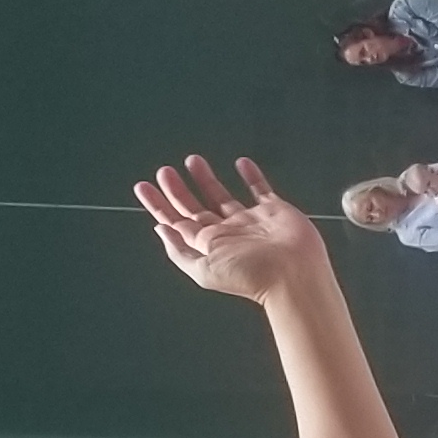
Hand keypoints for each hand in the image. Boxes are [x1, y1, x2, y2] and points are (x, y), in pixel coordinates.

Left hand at [137, 156, 328, 302]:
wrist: (293, 275)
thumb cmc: (251, 276)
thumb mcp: (204, 269)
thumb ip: (180, 251)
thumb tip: (161, 229)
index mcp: (209, 245)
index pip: (176, 221)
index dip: (158, 204)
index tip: (143, 187)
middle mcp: (227, 233)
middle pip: (195, 207)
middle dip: (177, 189)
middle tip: (164, 171)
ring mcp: (251, 221)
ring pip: (222, 195)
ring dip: (206, 178)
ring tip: (192, 160)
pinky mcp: (274, 211)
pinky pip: (260, 189)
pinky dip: (251, 176)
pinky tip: (241, 164)